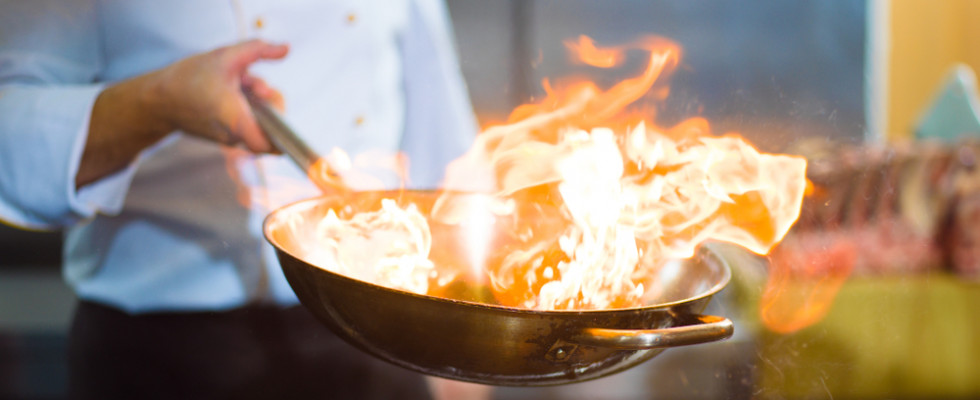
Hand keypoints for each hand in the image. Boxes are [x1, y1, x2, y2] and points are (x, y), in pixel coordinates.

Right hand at [77, 40, 288, 187]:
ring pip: (258, 123)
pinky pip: (245, 124)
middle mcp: (234, 135)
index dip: (282, 134)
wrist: (159, 99)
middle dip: (269, 101)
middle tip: (257, 84)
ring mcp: (229, 139)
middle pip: (269, 126)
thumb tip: (285, 49)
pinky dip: (245, 107)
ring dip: (256, 102)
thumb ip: (259, 50)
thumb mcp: (226, 56)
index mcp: (235, 119)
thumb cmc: (189, 79)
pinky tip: (233, 92)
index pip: (269, 145)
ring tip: (240, 84)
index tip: (278, 110)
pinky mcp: (224, 137)